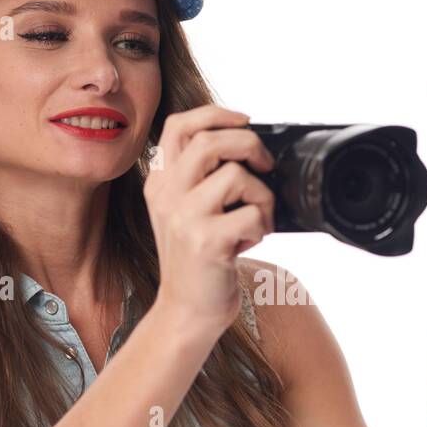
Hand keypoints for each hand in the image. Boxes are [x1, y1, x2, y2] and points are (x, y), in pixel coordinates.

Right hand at [144, 104, 277, 338]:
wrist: (187, 312)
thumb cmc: (199, 262)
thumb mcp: (187, 214)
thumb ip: (202, 180)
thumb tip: (248, 146)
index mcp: (160, 183)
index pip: (178, 126)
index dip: (215, 114)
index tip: (245, 121)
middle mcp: (166, 195)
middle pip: (210, 141)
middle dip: (249, 145)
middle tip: (265, 165)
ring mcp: (184, 218)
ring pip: (236, 176)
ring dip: (262, 196)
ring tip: (257, 219)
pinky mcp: (206, 242)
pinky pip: (252, 215)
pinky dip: (263, 227)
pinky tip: (249, 242)